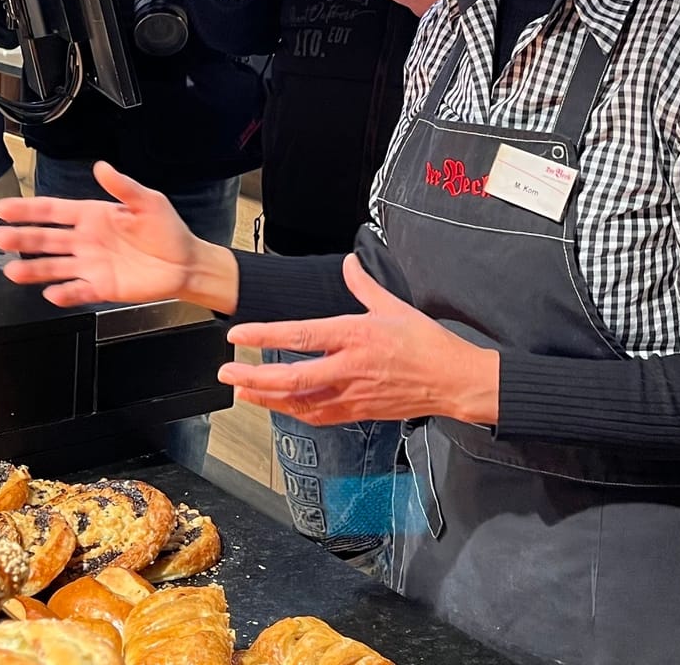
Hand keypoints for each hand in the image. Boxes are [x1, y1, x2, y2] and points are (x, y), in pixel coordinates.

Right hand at [0, 162, 238, 311]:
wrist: (186, 263)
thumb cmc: (167, 230)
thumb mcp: (148, 201)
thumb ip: (123, 186)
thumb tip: (102, 167)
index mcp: (93, 215)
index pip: (53, 211)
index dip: (28, 210)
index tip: (5, 209)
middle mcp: (86, 240)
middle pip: (46, 239)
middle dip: (21, 238)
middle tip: (0, 238)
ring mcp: (91, 264)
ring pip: (54, 267)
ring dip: (33, 269)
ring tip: (13, 271)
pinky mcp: (101, 287)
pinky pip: (77, 291)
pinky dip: (64, 293)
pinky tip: (52, 293)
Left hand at [220, 255, 499, 425]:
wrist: (453, 381)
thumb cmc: (428, 345)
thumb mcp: (394, 306)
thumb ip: (364, 285)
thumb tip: (349, 264)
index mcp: (355, 336)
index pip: (300, 334)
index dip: (264, 335)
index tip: (238, 335)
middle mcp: (349, 368)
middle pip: (290, 377)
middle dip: (253, 376)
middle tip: (227, 370)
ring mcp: (352, 394)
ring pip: (299, 402)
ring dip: (266, 397)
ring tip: (242, 390)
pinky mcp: (358, 412)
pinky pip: (318, 415)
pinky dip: (293, 411)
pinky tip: (279, 406)